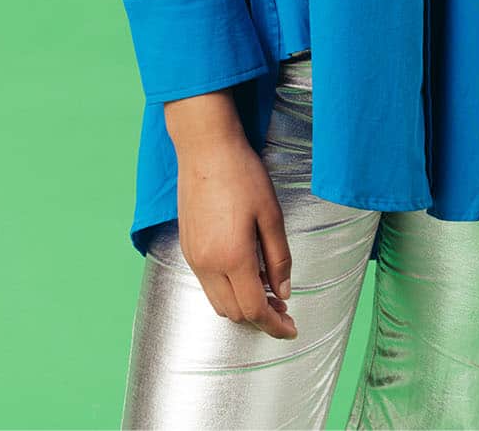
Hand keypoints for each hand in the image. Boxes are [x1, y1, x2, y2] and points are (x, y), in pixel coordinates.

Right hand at [171, 117, 298, 340]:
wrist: (205, 148)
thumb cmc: (242, 175)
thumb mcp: (271, 214)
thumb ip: (279, 257)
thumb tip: (283, 293)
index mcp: (232, 257)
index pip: (254, 309)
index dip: (275, 325)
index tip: (291, 329)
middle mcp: (207, 264)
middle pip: (234, 312)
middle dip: (260, 317)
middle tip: (283, 307)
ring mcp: (193, 256)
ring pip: (217, 302)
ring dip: (242, 305)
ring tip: (266, 290)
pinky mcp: (186, 246)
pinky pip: (206, 283)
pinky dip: (227, 289)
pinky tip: (245, 271)